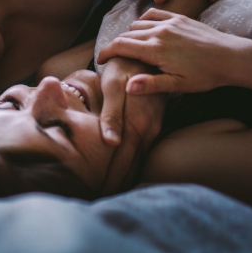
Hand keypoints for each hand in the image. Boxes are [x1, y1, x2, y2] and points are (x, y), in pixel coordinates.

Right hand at [98, 8, 251, 94]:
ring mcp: (170, 22)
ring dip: (129, 34)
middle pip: (126, 34)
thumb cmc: (205, 75)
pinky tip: (145, 30)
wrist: (232, 57)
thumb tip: (127, 87)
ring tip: (129, 47)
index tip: (100, 60)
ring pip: (137, 23)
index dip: (106, 52)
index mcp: (156, 49)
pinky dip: (143, 20)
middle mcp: (160, 32)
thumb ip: (150, 85)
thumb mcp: (177, 86)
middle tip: (113, 58)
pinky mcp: (179, 17)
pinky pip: (153, 13)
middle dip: (116, 45)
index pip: (120, 45)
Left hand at [99, 58, 165, 194]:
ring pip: (136, 158)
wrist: (146, 54)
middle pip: (130, 163)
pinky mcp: (152, 124)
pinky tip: (123, 173)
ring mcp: (151, 128)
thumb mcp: (113, 87)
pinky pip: (140, 149)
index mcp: (136, 125)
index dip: (112, 177)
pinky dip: (131, 163)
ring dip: (124, 175)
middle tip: (100, 198)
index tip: (99, 194)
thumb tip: (111, 142)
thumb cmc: (124, 68)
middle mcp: (147, 130)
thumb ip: (111, 114)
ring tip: (109, 191)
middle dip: (116, 182)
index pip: (123, 159)